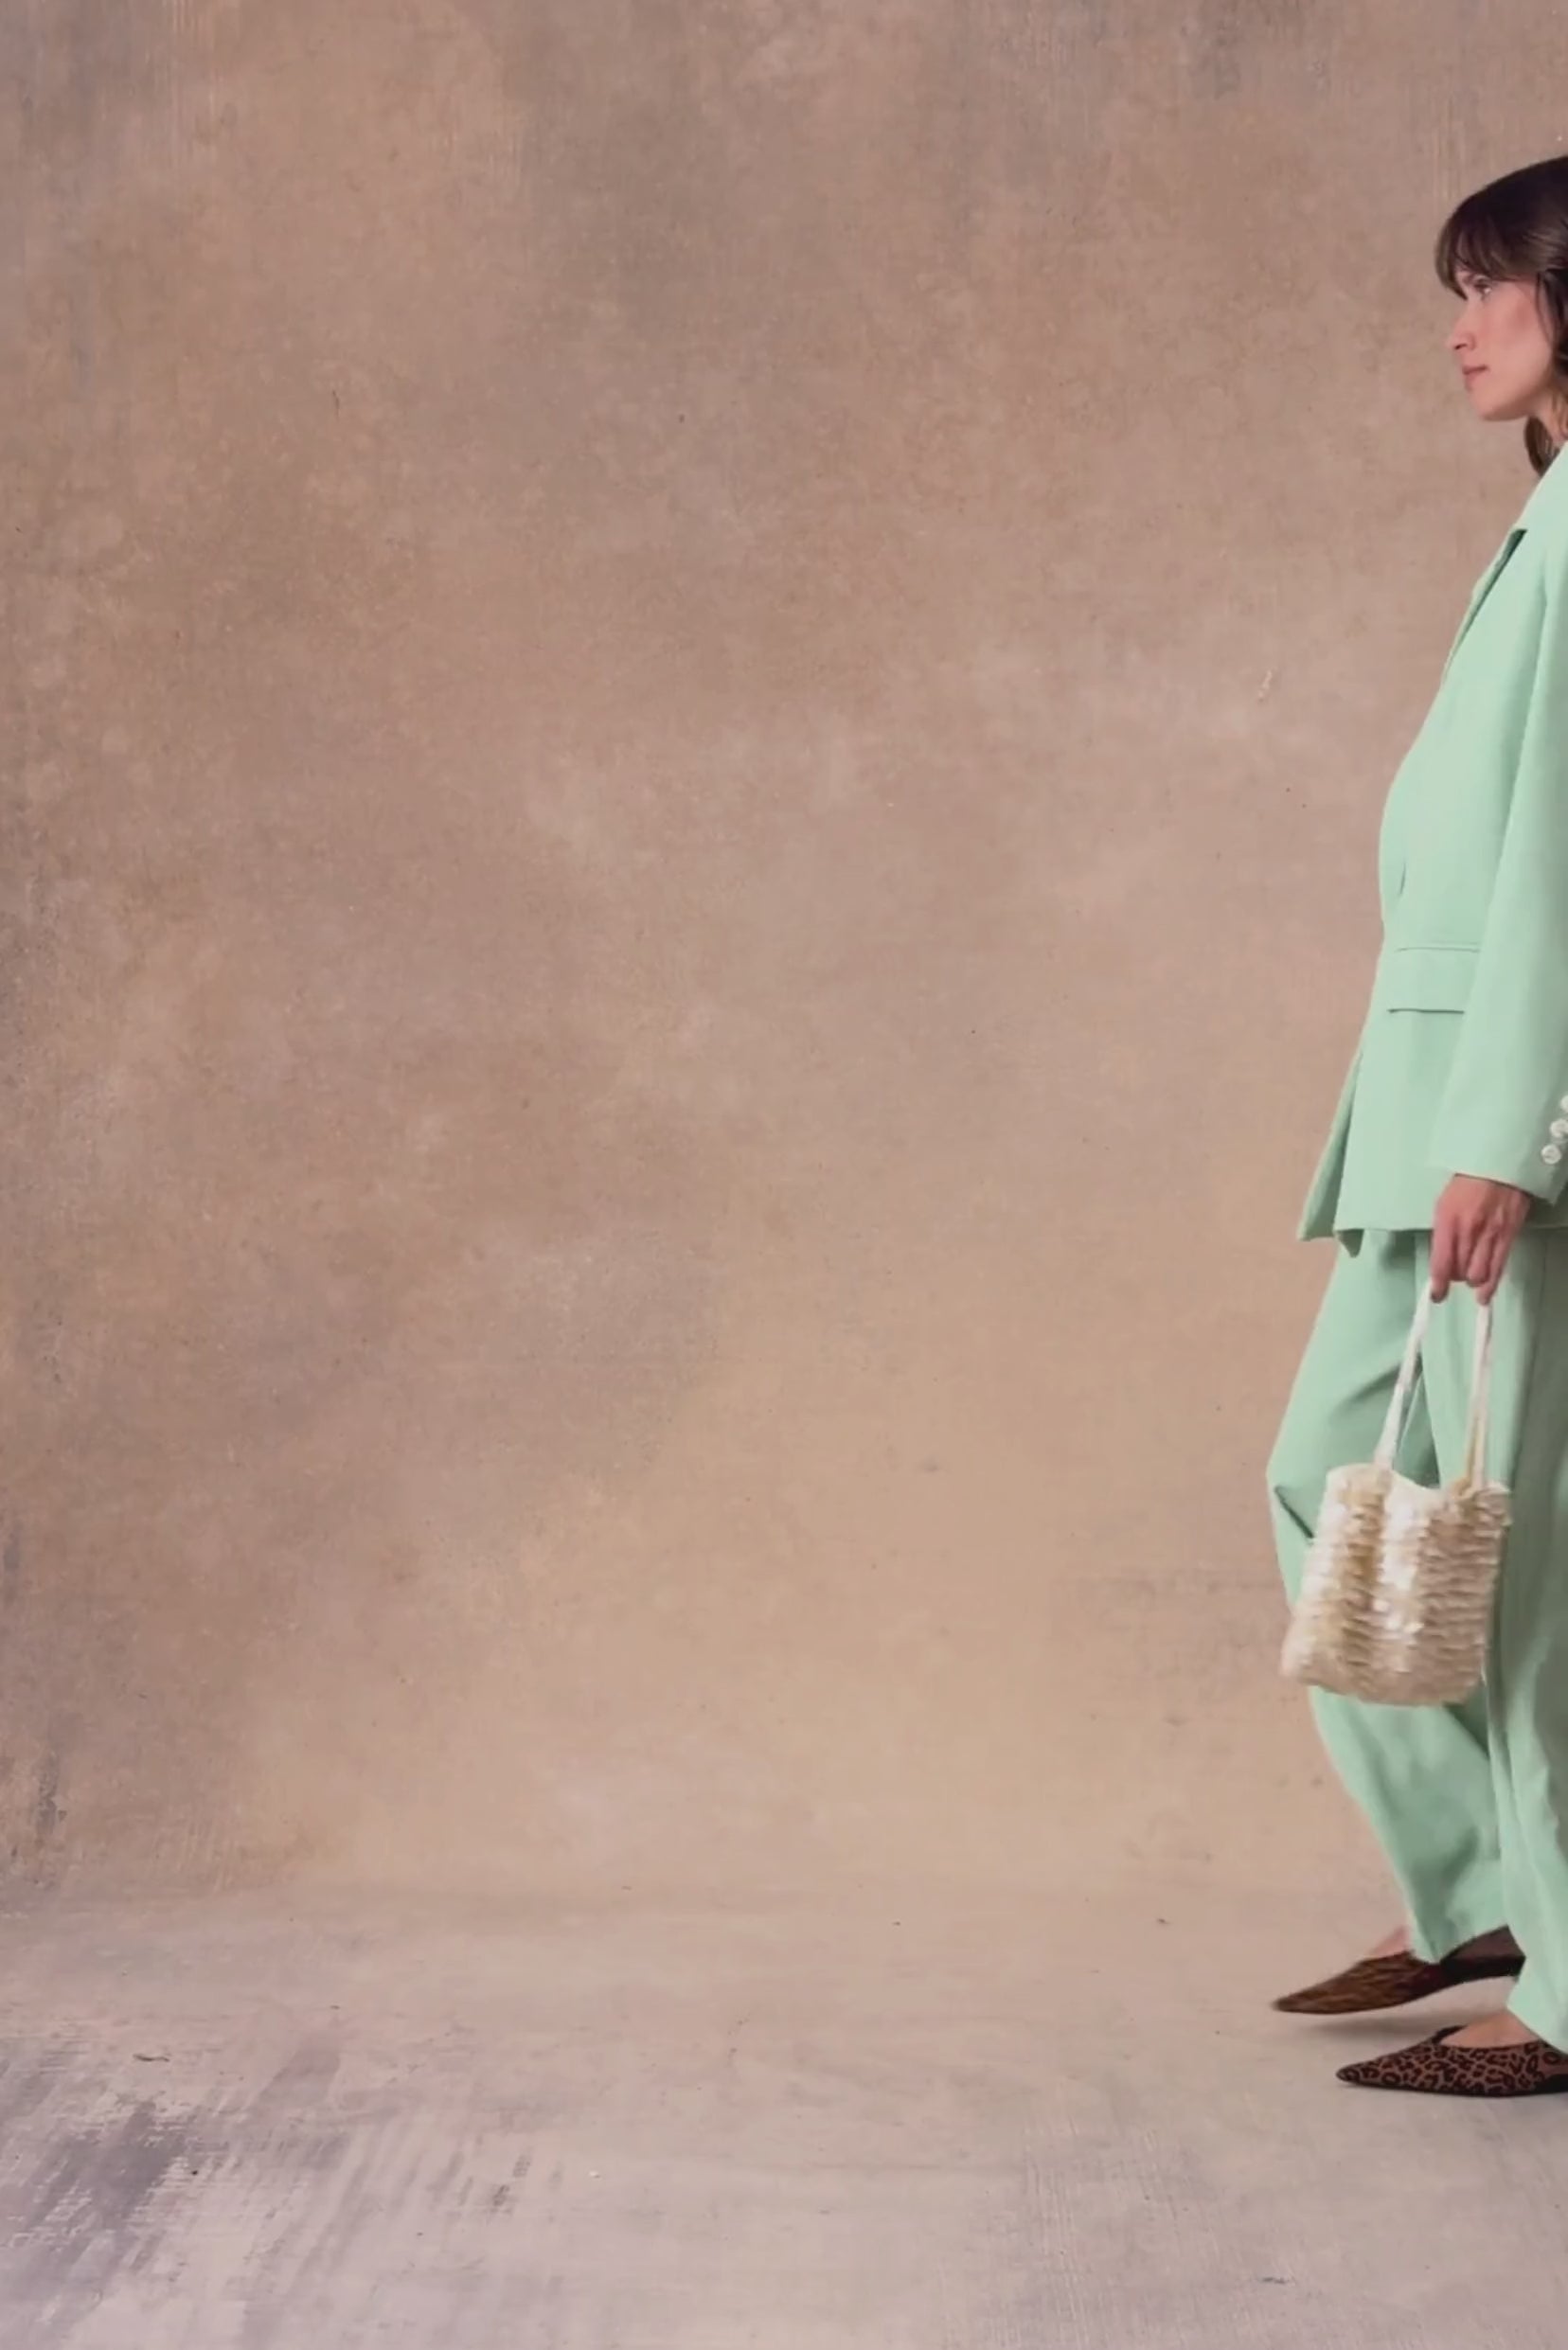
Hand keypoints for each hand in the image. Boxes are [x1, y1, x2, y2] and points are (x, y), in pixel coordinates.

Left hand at [1430, 1174, 1530, 1303]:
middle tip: (1456, 1273)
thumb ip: (1442, 1232)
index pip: (1440, 1262)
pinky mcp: (1508, 1237)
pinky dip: (1491, 1285)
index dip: (1438, 1285)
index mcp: (1447, 1221)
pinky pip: (1498, 1269)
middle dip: (1455, 1278)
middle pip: (1459, 1272)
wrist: (1500, 1165)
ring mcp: (1490, 1235)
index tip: (1436, 1296)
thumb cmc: (1468, 1181)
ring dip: (1472, 1281)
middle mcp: (1468, 1231)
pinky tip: (1485, 1294)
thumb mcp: (1444, 1203)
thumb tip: (1441, 1258)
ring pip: (1478, 1275)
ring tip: (1471, 1277)